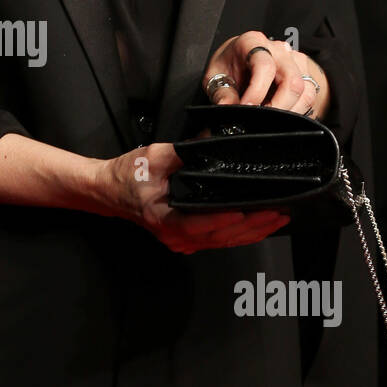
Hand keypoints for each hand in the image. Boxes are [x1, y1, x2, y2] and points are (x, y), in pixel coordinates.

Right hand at [91, 142, 288, 254]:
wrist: (107, 190)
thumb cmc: (127, 174)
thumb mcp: (153, 156)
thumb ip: (182, 152)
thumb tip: (212, 144)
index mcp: (164, 219)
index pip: (200, 224)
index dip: (224, 220)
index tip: (246, 212)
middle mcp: (175, 236)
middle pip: (220, 236)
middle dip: (252, 226)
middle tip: (279, 212)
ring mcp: (181, 241)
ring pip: (223, 242)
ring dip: (251, 232)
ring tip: (277, 219)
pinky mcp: (186, 239)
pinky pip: (218, 240)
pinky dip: (240, 234)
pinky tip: (257, 227)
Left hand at [203, 31, 328, 118]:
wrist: (242, 59)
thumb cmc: (230, 64)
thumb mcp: (216, 74)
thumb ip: (222, 92)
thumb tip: (227, 107)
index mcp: (253, 42)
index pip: (264, 66)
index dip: (257, 91)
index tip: (246, 107)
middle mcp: (279, 50)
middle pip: (292, 81)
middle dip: (278, 107)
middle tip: (261, 120)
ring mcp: (295, 61)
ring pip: (306, 92)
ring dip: (289, 113)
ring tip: (269, 121)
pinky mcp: (306, 75)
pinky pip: (310, 98)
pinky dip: (297, 113)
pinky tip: (281, 118)